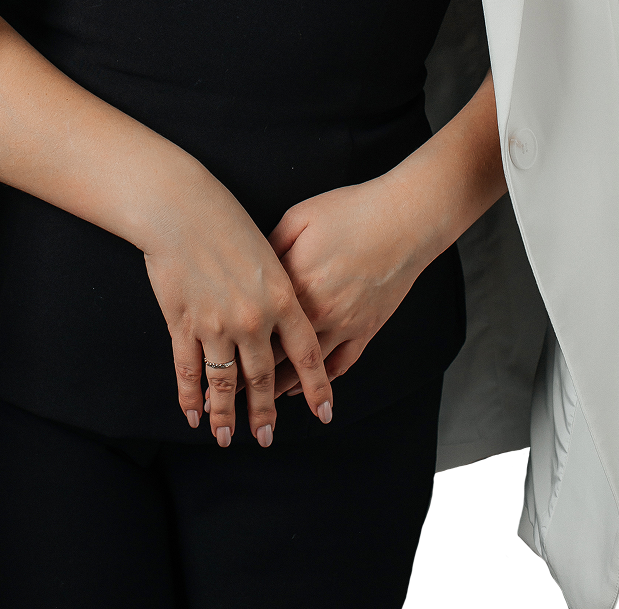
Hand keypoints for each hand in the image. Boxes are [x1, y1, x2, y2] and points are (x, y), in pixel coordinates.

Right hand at [142, 175, 333, 446]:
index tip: (324, 412)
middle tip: (266, 439)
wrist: (181, 210)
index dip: (316, 386)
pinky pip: (189, 370)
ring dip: (225, 416)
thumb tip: (294, 312)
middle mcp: (253, 319)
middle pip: (264, 377)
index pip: (306, 354)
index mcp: (282, 298)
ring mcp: (216, 326)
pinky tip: (193, 413)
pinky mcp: (185, 324)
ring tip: (226, 438)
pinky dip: (190, 396)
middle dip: (265, 413)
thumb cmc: (227, 219)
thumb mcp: (272, 245)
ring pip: (225, 383)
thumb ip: (285, 282)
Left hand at [210, 177, 434, 405]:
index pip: (254, 327)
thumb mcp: (299, 218)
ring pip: (307, 370)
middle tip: (229, 401)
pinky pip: (341, 365)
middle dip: (250, 381)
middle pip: (277, 356)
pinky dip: (322, 382)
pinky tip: (306, 390)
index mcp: (293, 284)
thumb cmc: (351, 211)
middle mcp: (317, 312)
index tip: (214, 363)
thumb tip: (250, 269)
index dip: (232, 348)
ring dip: (283, 390)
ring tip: (262, 406)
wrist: (404, 219)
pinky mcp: (367, 329)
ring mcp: (345, 324)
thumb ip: (270, 247)